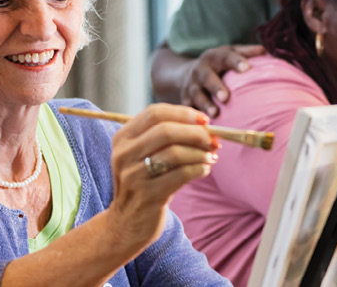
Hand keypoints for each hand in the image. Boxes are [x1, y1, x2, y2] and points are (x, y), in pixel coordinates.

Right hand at [105, 103, 219, 248]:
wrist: (127, 223)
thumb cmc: (145, 182)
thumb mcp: (144, 155)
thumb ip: (166, 137)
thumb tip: (204, 126)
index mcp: (123, 138)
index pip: (154, 113)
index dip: (183, 113)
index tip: (204, 121)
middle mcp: (124, 154)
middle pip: (166, 130)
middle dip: (196, 133)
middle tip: (213, 140)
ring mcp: (134, 175)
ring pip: (175, 152)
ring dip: (200, 153)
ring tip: (210, 157)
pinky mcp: (148, 195)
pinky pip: (181, 175)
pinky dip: (199, 169)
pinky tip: (204, 170)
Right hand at [179, 44, 264, 116]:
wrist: (186, 74)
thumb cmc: (218, 65)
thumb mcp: (229, 53)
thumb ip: (246, 53)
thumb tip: (264, 52)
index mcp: (214, 57)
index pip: (226, 57)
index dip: (236, 62)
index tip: (247, 69)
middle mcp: (200, 70)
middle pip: (207, 78)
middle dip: (216, 87)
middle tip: (225, 97)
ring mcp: (190, 86)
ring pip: (197, 96)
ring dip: (205, 105)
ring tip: (215, 114)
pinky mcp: (185, 100)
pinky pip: (188, 110)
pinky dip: (192, 119)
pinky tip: (202, 127)